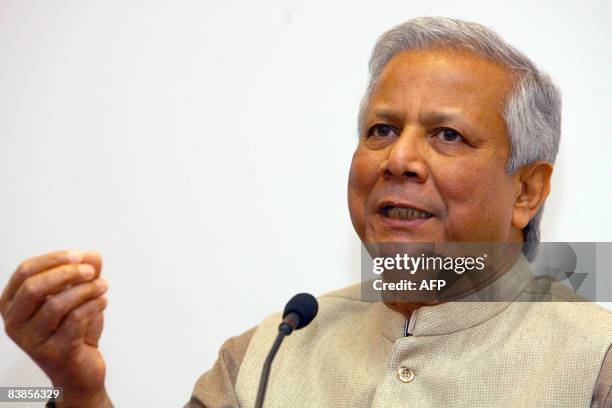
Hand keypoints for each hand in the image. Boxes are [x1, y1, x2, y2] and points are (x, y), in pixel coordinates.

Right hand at [0, 250, 111, 406]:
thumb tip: (92, 254)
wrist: (81, 368)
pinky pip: (75, 320)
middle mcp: (15, 323)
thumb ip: (84, 272)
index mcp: (13, 303)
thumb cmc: (74, 329)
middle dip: (67, 273)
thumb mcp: (78, 294)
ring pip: (56, 304)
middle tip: (92, 271)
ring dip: (86, 290)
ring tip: (103, 286)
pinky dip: (93, 305)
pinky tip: (103, 302)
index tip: (80, 255)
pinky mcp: (54, 352)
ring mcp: (32, 340)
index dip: (53, 259)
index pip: (25, 271)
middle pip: (34, 287)